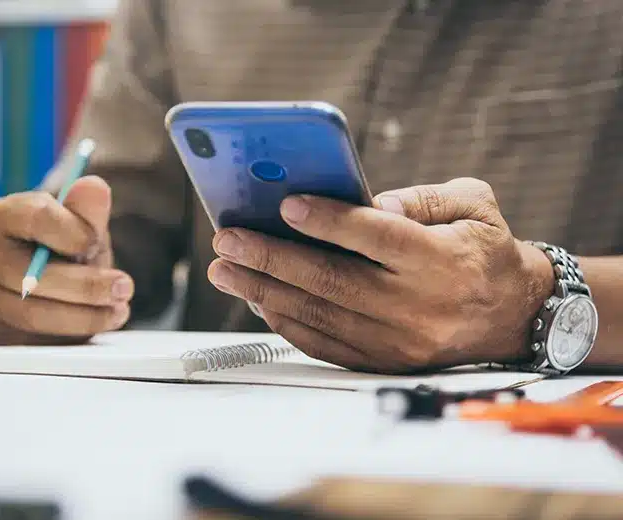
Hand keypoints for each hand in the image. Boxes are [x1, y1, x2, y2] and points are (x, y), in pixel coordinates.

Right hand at [0, 176, 132, 344]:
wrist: (54, 287)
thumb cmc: (66, 250)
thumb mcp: (84, 228)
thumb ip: (89, 210)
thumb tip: (94, 186)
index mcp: (4, 215)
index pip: (36, 216)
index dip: (74, 232)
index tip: (95, 243)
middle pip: (33, 274)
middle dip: (87, 285)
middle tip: (124, 288)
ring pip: (33, 313)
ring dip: (84, 316)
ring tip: (117, 310)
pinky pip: (30, 339)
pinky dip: (69, 336)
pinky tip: (94, 324)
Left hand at [207, 178, 552, 373]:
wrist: (512, 315)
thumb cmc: (483, 250)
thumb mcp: (473, 205)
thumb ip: (423, 197)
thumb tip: (370, 202)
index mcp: (440, 260)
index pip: (376, 237)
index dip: (328, 220)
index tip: (285, 203)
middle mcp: (417, 305)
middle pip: (333, 280)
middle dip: (272, 258)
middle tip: (228, 240)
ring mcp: (398, 340)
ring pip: (320, 314)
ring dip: (265, 291)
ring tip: (226, 270)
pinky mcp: (385, 361)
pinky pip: (326, 344)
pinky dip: (288, 323)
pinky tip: (259, 300)